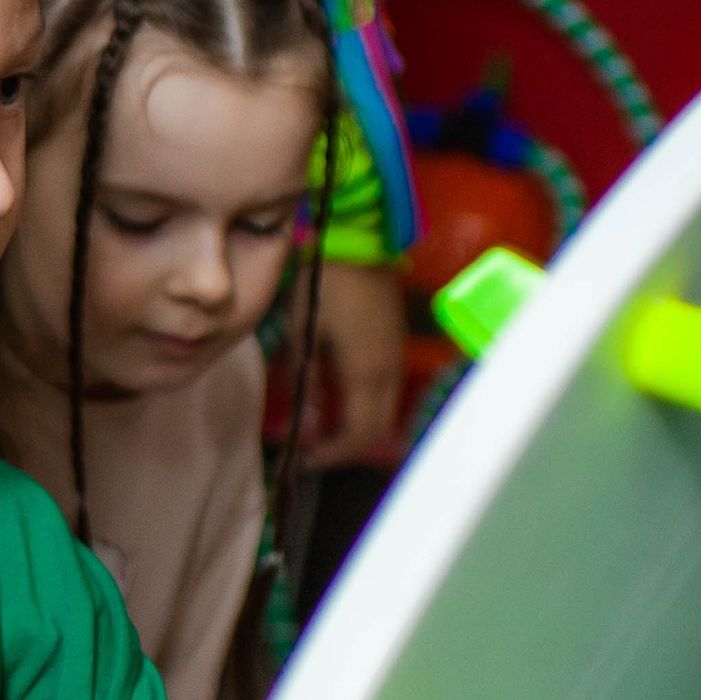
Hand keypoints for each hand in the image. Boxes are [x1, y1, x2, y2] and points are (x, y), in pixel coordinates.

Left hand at [305, 258, 406, 464]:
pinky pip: (388, 390)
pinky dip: (367, 406)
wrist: (358, 241)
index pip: (358, 434)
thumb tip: (307, 422)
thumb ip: (306, 381)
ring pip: (386, 410)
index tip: (306, 458)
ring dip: (359, 428)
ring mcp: (397, 355)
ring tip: (326, 431)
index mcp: (366, 372)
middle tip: (316, 451)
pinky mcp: (396, 343)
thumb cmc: (323, 285)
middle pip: (378, 429)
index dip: (334, 454)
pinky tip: (341, 401)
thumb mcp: (303, 334)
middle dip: (348, 448)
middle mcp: (389, 370)